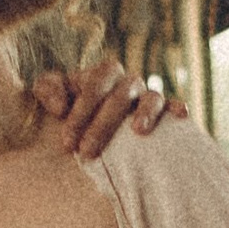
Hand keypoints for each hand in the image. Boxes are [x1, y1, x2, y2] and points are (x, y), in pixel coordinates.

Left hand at [28, 54, 184, 159]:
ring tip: (138, 132)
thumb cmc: (69, 111)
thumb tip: (61, 106)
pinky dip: (178, 108)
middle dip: (103, 123)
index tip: (67, 142)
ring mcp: (147, 98)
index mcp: (102, 75)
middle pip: (122, 93)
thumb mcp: (51, 97)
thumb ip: (47, 90)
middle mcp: (127, 84)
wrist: (89, 128)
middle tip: (87, 152)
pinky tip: (180, 116)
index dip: (82, 110)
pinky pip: (175, 106)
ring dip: (146, 111)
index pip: (96, 82)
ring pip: (153, 96)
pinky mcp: (164, 115)